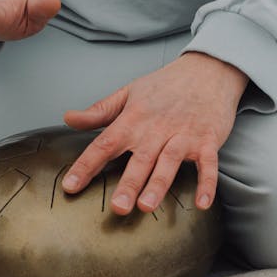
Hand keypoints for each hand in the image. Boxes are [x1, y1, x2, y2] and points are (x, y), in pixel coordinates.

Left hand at [62, 52, 248, 214]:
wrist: (208, 69)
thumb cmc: (165, 85)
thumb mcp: (128, 93)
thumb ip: (99, 111)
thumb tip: (69, 118)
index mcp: (133, 119)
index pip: (105, 144)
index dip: (86, 165)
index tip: (71, 185)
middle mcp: (156, 129)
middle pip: (139, 160)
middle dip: (128, 184)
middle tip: (117, 207)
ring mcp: (183, 135)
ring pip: (169, 163)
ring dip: (158, 185)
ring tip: (146, 207)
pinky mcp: (208, 141)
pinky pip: (208, 165)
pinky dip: (207, 184)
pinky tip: (201, 204)